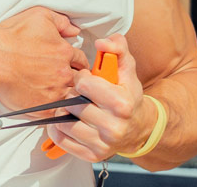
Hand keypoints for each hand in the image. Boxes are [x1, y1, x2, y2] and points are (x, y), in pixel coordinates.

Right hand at [0, 7, 86, 113]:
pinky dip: (58, 110)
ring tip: (56, 92)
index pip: (81, 61)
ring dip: (68, 95)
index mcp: (65, 53)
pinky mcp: (44, 108)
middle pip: (81, 81)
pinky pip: (60, 113)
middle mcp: (63, 74)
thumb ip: (61, 22)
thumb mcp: (38, 17)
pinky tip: (50, 104)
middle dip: (75, 79)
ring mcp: (55, 93)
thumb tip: (75, 30)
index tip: (70, 66)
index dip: (76, 63)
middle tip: (64, 79)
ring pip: (73, 98)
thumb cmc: (10, 38)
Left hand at [45, 35, 153, 161]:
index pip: (85, 84)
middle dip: (72, 95)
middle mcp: (113, 127)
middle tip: (79, 95)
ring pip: (65, 123)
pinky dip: (58, 129)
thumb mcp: (127, 69)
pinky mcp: (92, 156)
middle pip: (73, 104)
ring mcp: (103, 144)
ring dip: (63, 112)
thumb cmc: (128, 95)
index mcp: (122, 104)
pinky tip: (66, 121)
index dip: (82, 78)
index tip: (86, 80)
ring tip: (73, 108)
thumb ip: (117, 49)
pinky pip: (62, 140)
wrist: (139, 128)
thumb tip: (103, 41)